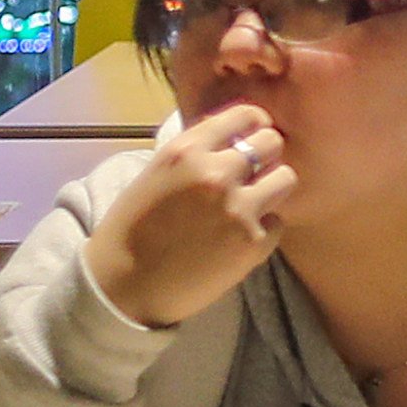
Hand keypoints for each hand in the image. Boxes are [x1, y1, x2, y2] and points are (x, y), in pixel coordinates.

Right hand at [84, 103, 294, 330]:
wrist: (121, 290)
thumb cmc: (131, 232)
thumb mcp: (156, 175)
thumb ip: (196, 155)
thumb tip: (235, 138)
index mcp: (185, 152)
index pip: (245, 115)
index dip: (254, 126)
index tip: (252, 138)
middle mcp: (215, 174)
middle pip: (272, 143)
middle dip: (265, 157)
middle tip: (251, 176)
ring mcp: (237, 208)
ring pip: (285, 178)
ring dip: (271, 190)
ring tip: (248, 208)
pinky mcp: (252, 242)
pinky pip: (277, 221)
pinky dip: (263, 230)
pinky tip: (237, 240)